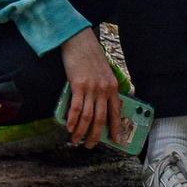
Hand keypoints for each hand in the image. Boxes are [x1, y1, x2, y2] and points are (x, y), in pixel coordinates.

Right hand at [59, 29, 120, 148]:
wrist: (79, 41)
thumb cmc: (89, 56)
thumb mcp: (103, 72)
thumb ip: (104, 88)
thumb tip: (101, 104)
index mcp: (112, 87)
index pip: (116, 112)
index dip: (116, 128)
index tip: (116, 141)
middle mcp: (104, 89)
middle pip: (101, 119)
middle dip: (96, 135)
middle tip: (90, 145)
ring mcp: (91, 88)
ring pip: (88, 116)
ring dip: (82, 131)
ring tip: (76, 139)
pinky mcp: (78, 85)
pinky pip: (76, 107)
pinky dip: (73, 120)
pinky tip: (69, 127)